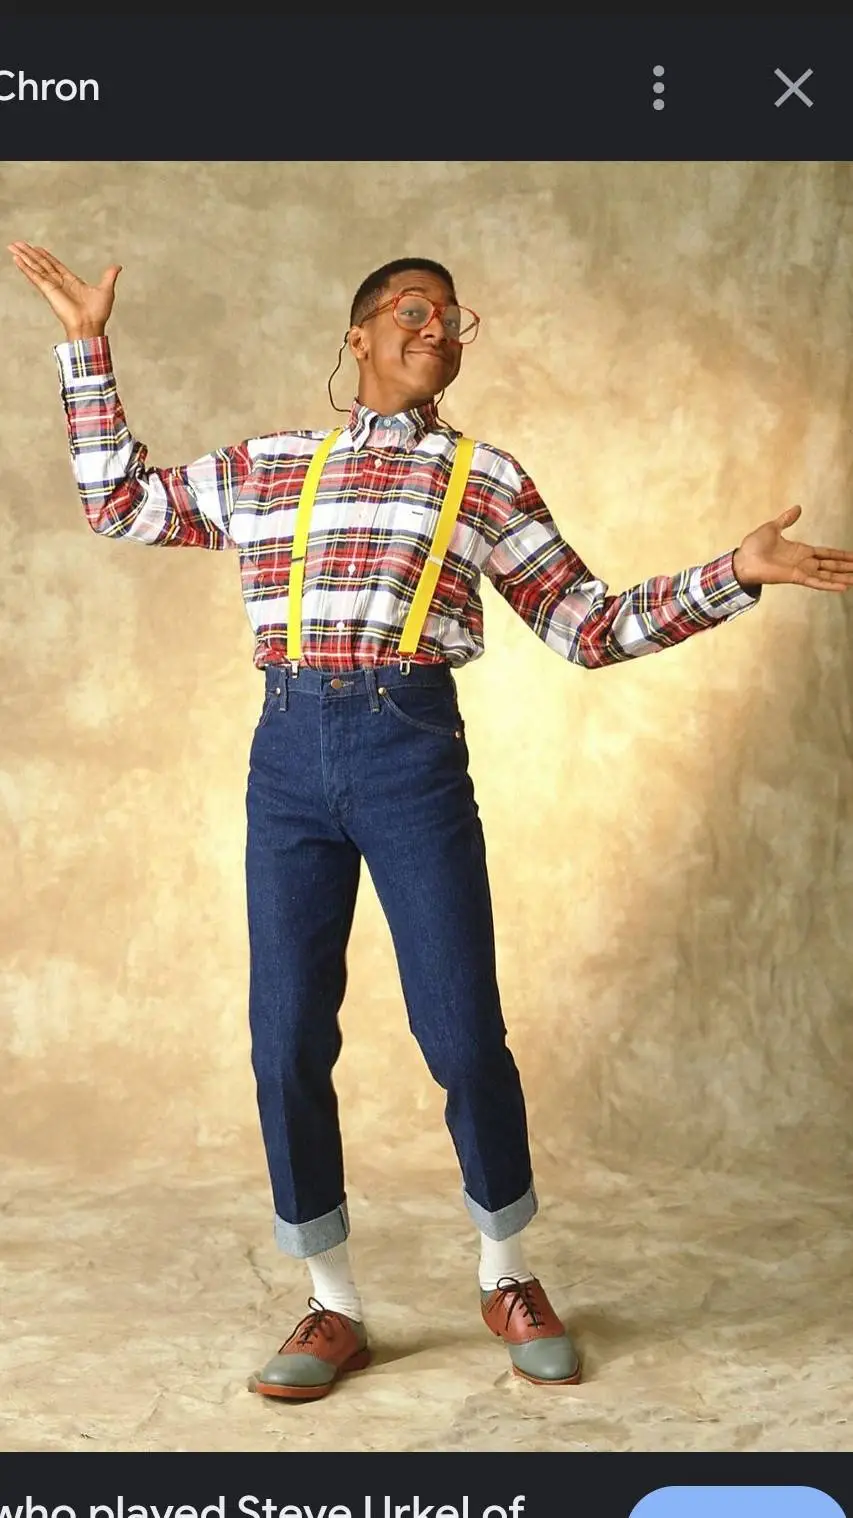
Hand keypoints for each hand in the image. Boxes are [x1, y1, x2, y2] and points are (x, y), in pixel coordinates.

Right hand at [7, 241, 121, 338]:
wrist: (90, 325)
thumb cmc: (98, 313)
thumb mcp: (106, 289)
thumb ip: (109, 276)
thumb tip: (117, 266)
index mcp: (71, 282)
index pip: (55, 265)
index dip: (46, 256)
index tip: (37, 248)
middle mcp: (59, 283)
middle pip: (42, 264)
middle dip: (30, 253)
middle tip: (19, 244)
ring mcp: (52, 286)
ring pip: (35, 267)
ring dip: (24, 257)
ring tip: (13, 247)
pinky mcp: (48, 290)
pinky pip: (34, 276)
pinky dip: (25, 267)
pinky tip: (17, 259)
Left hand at [733, 505, 852, 591]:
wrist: (742, 559)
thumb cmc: (753, 546)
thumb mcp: (773, 527)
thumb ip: (787, 519)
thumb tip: (798, 508)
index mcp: (800, 551)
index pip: (826, 553)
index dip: (840, 555)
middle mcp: (803, 562)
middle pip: (831, 565)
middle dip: (846, 567)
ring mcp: (801, 571)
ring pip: (827, 575)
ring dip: (843, 577)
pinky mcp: (795, 577)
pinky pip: (816, 581)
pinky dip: (829, 584)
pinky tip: (843, 587)